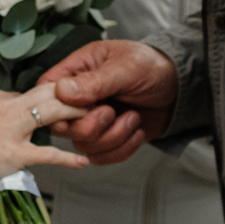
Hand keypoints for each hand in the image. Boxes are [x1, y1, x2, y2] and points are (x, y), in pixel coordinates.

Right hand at [0, 83, 88, 194]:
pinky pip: (48, 153)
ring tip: (99, 116)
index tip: (73, 98)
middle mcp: (5, 106)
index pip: (34, 93)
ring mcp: (9, 128)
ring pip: (53, 112)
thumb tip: (8, 127)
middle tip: (99, 96)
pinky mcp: (11, 153)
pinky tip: (82, 161)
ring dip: (79, 113)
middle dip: (77, 93)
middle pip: (50, 92)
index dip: (57, 96)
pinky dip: (68, 158)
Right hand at [38, 39, 176, 162]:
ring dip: (113, 137)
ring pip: (82, 145)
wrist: (178, 88)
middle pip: (61, 127)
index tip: (84, 107)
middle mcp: (78, 99)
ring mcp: (91, 120)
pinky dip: (122, 149)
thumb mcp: (125, 67)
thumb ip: (95, 81)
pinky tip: (137, 131)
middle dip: (91, 126)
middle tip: (113, 111)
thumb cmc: (151, 66)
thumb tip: (62, 92)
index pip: (46, 93)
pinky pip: (101, 157)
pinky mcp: (106, 138)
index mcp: (76, 72)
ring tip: (133, 118)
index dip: (56, 107)